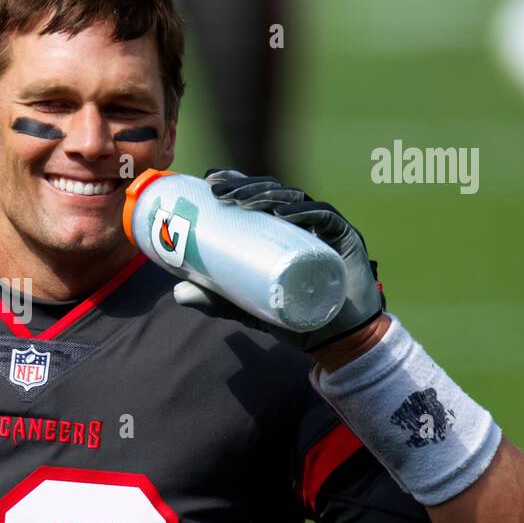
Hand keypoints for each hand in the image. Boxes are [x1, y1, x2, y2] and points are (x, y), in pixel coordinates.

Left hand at [172, 169, 385, 352]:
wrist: (336, 341)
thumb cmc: (293, 315)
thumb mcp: (246, 306)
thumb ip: (216, 299)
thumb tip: (177, 295)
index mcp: (281, 229)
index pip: (259, 196)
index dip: (236, 181)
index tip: (210, 181)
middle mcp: (303, 222)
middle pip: (274, 192)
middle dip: (245, 186)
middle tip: (217, 192)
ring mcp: (325, 229)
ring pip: (296, 199)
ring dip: (268, 195)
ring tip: (242, 202)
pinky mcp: (346, 240)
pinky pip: (326, 217)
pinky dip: (306, 211)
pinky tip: (283, 214)